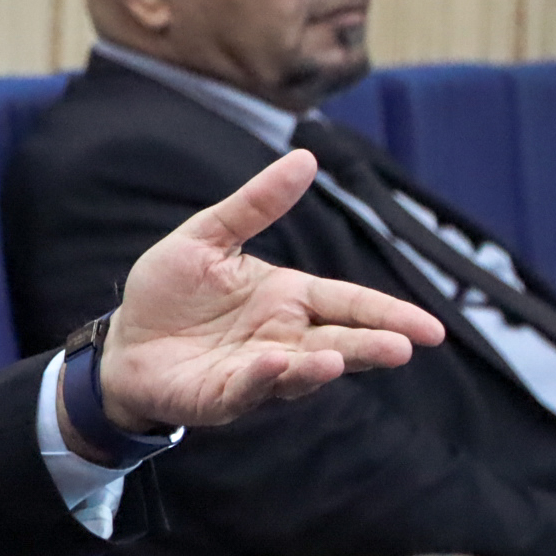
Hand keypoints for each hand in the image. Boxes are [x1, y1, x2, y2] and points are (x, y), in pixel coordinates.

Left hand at [100, 150, 445, 432]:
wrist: (123, 341)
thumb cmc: (171, 291)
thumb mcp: (207, 237)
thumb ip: (255, 205)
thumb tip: (305, 158)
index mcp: (288, 299)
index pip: (348, 303)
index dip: (387, 314)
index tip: (431, 329)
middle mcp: (283, 338)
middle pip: (338, 342)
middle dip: (370, 346)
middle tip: (404, 347)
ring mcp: (256, 372)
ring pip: (298, 371)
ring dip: (319, 367)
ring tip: (337, 359)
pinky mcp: (222, 396)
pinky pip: (246, 388)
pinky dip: (262, 378)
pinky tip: (273, 363)